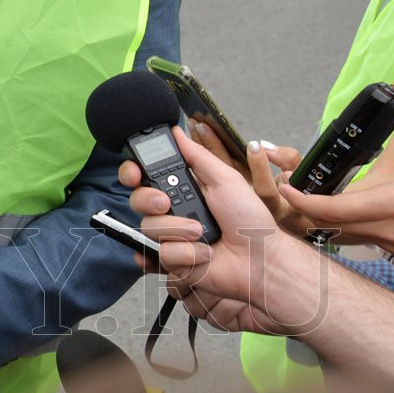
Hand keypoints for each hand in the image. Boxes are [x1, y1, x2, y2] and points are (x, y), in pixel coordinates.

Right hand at [122, 127, 316, 336]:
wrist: (261, 260)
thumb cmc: (250, 221)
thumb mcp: (226, 179)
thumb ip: (197, 155)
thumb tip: (177, 132)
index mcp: (183, 189)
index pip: (143, 177)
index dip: (132, 173)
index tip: (134, 174)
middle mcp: (173, 212)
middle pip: (137, 200)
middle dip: (149, 200)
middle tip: (166, 202)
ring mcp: (172, 237)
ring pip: (149, 228)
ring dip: (178, 229)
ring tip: (202, 233)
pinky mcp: (174, 261)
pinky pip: (163, 254)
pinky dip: (186, 254)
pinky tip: (203, 254)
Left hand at [281, 80, 393, 255]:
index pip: (333, 210)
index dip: (303, 201)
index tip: (285, 187)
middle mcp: (390, 229)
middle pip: (331, 224)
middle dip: (306, 207)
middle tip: (289, 187)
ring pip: (346, 232)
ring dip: (325, 216)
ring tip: (309, 194)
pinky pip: (363, 236)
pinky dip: (346, 222)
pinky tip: (341, 206)